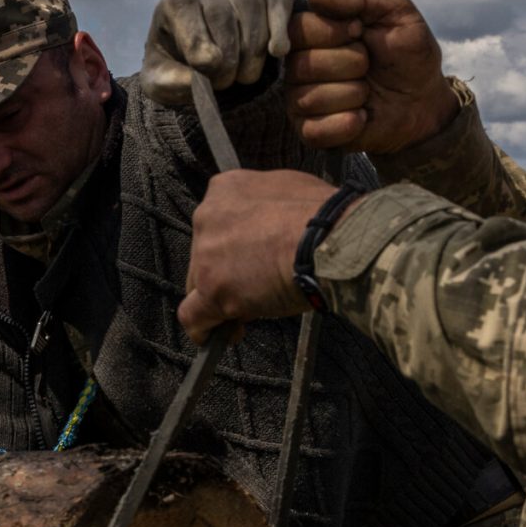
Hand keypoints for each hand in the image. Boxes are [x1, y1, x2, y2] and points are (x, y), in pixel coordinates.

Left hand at [141, 0, 297, 106]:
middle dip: (228, 55)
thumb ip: (168, 82)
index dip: (198, 41)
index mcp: (173, 4)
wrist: (210, 60)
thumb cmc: (182, 67)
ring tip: (247, 76)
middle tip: (226, 82)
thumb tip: (197, 78)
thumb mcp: (162, 81)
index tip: (209, 68)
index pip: (183, 9)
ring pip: (252, 4)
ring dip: (254, 47)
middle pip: (221, 12)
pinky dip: (281, 22)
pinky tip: (278, 50)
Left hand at [178, 169, 337, 341]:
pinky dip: (203, 329)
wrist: (332, 239)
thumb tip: (269, 224)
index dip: (232, 246)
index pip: (216, 223)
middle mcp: (207, 217)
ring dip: (221, 299)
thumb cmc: (324, 217)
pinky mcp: (212, 290)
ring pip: (199, 285)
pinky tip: (215, 337)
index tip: (248, 258)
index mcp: (225, 190)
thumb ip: (265, 207)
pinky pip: (193, 316)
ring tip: (248, 310)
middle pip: (204, 255)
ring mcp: (206, 255)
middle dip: (226, 272)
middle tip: (253, 286)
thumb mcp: (289, 190)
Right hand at [285, 0, 462, 153]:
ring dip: (354, 94)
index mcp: (313, 33)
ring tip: (367, 92)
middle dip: (351, 63)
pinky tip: (362, 117)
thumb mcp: (396, 13)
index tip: (360, 32)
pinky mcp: (309, 131)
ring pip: (310, 97)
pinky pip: (314, 130)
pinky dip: (347, 124)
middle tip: (369, 66)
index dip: (333, 31)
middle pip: (302, 64)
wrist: (424, 100)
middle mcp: (299, 66)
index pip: (298, 28)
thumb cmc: (408, 54)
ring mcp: (300, 100)